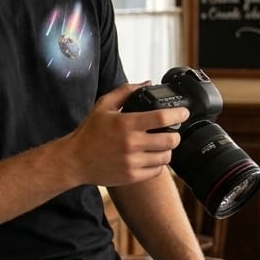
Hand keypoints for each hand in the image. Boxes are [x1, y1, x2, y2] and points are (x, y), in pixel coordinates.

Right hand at [64, 83, 188, 187]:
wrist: (75, 160)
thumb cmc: (90, 132)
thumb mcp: (104, 105)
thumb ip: (126, 91)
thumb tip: (147, 83)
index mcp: (126, 123)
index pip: (162, 117)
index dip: (178, 114)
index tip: (184, 112)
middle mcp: (131, 143)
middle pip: (170, 140)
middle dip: (175, 135)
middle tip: (172, 132)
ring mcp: (132, 162)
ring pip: (166, 157)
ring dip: (166, 150)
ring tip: (160, 146)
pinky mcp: (131, 176)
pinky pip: (157, 171)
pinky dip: (157, 164)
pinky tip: (150, 158)